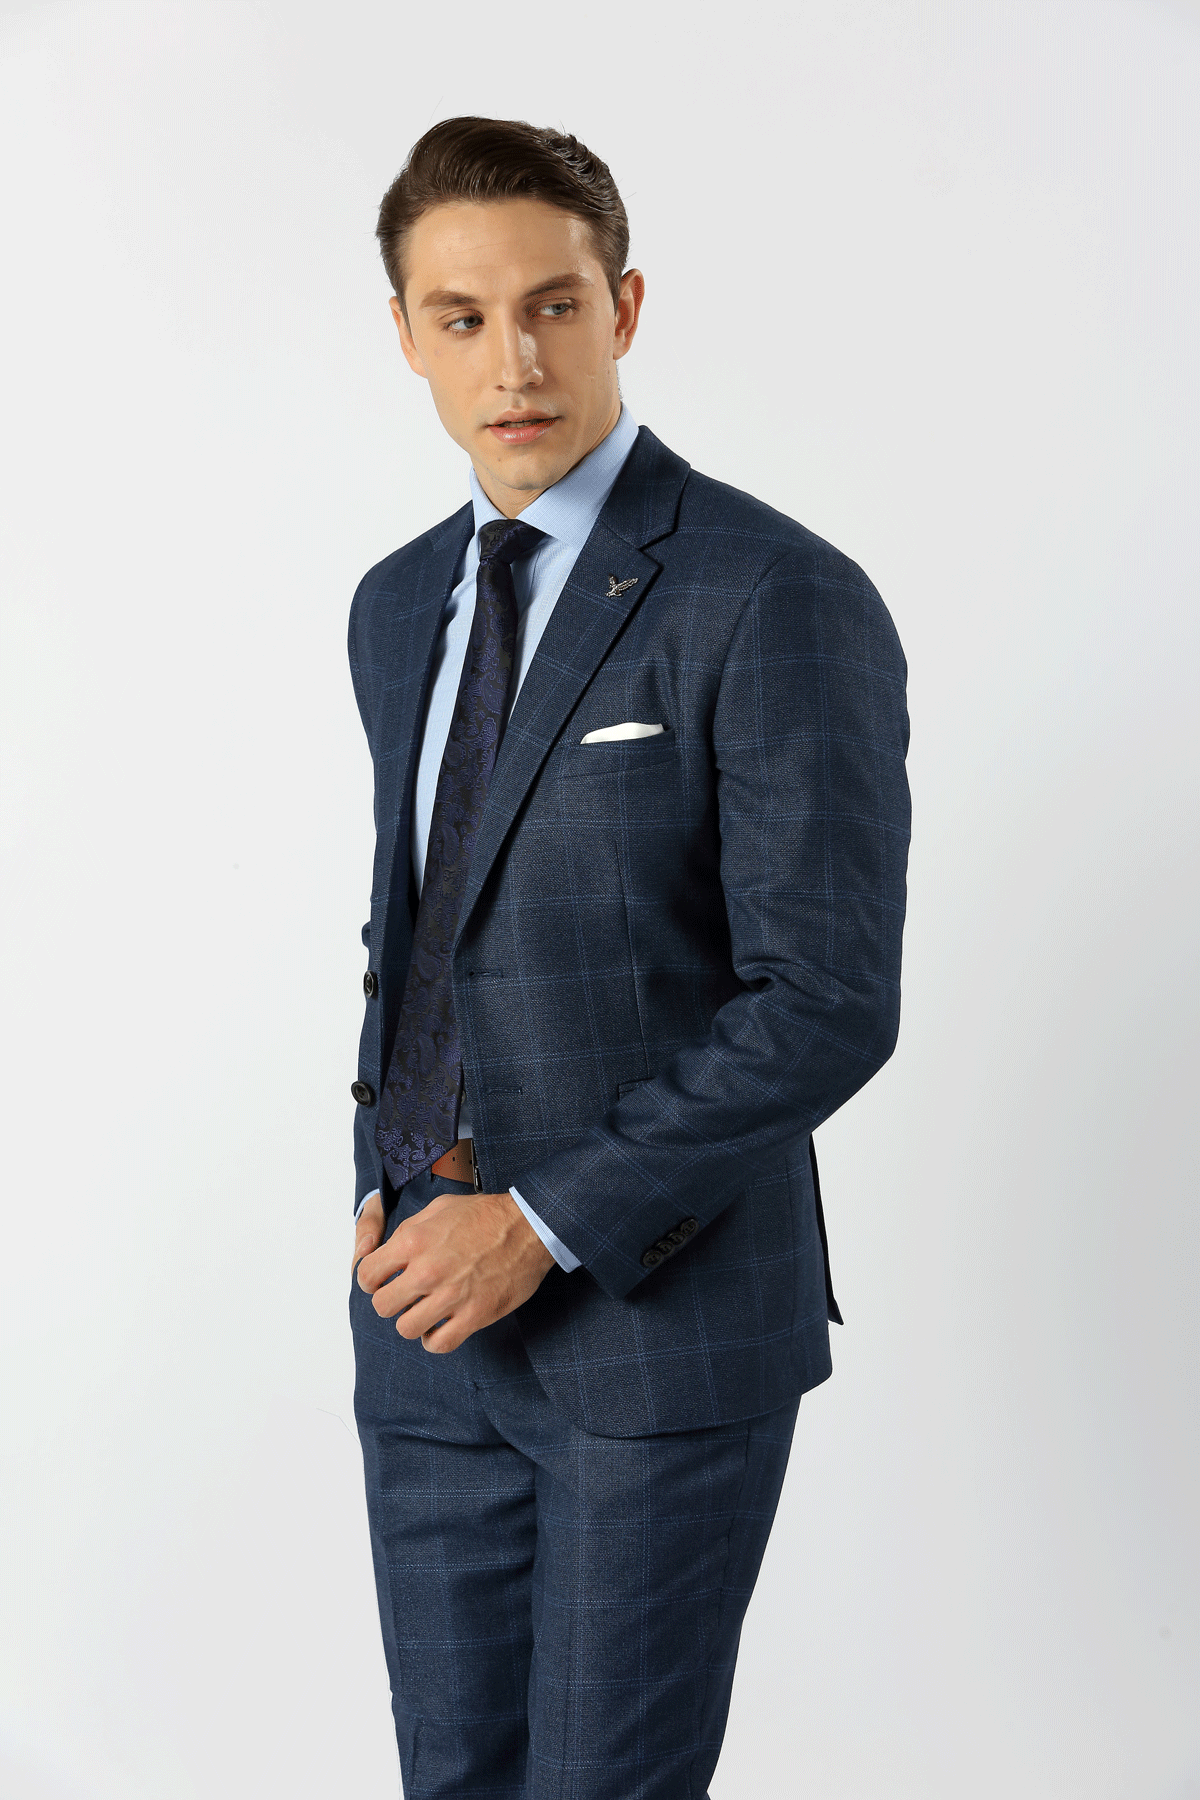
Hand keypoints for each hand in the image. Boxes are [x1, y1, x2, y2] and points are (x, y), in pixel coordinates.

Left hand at [354, 1189, 555, 1353]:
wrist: (529, 1227)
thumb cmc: (485, 1215)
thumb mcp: (438, 1208)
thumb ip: (409, 1230)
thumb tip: (389, 1252)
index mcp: (414, 1241)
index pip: (367, 1275)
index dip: (372, 1280)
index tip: (382, 1281)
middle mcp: (427, 1271)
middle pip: (382, 1306)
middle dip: (390, 1301)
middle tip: (405, 1296)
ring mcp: (451, 1297)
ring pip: (406, 1328)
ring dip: (413, 1321)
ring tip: (424, 1311)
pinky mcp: (474, 1316)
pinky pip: (438, 1343)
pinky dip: (434, 1339)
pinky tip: (440, 1326)